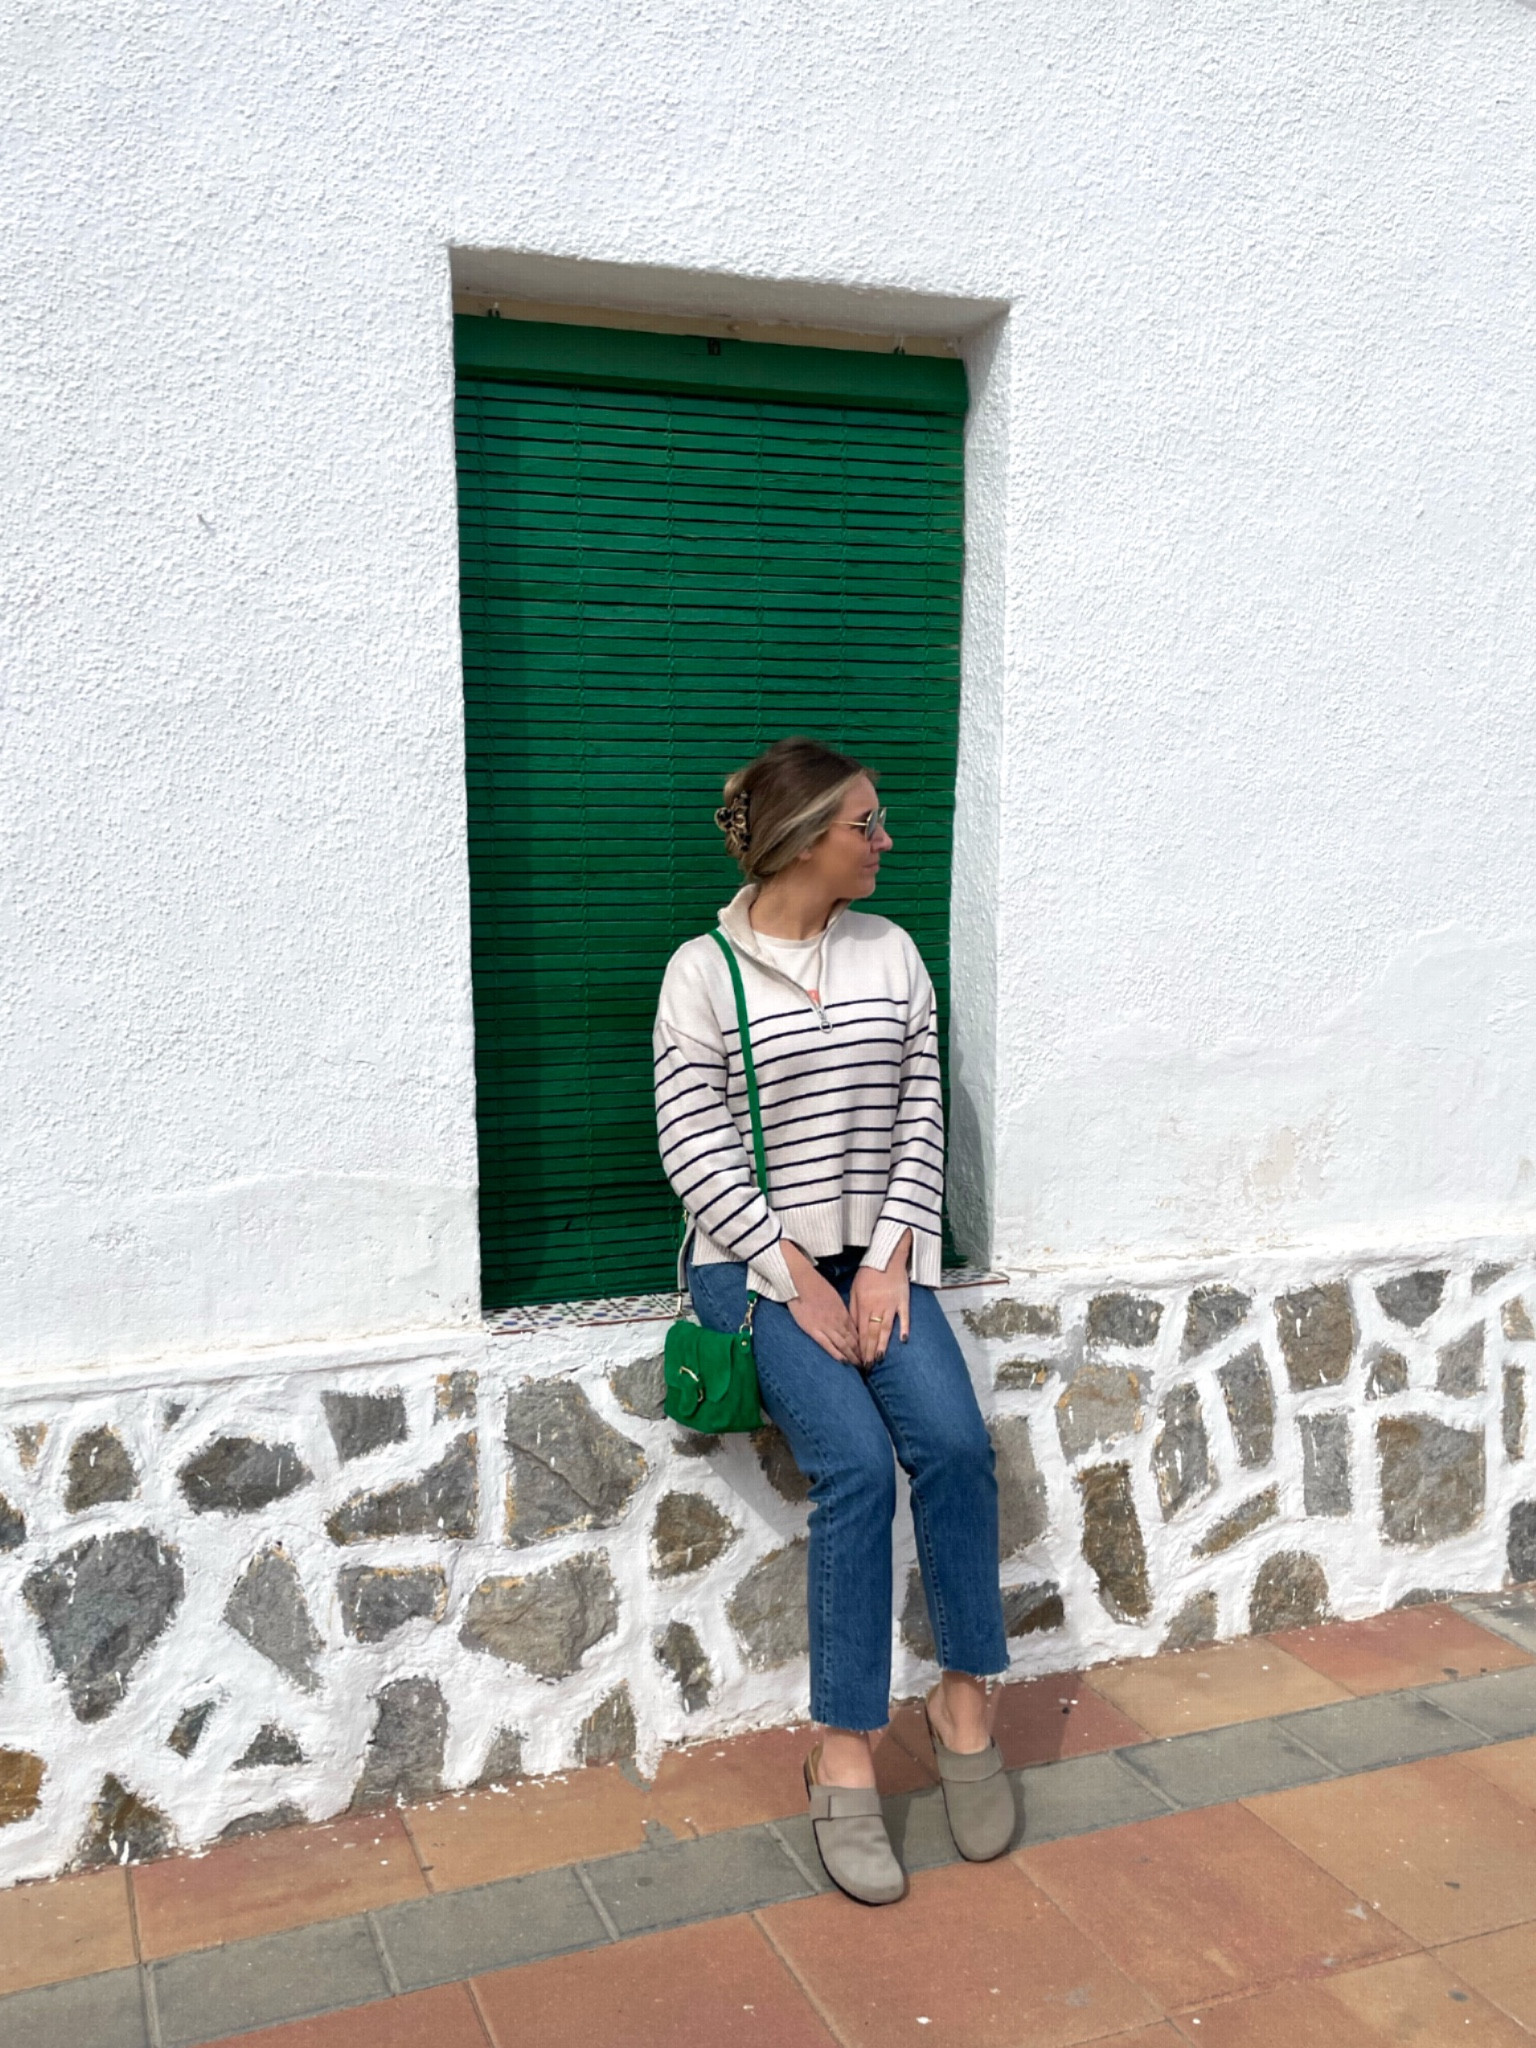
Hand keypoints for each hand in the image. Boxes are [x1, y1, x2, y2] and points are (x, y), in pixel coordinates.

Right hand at [783, 1241, 860, 1363]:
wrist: (801, 1281)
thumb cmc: (815, 1285)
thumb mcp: (833, 1296)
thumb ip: (840, 1310)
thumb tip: (844, 1318)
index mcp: (843, 1312)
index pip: (856, 1331)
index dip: (862, 1342)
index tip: (867, 1351)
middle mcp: (838, 1321)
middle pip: (852, 1340)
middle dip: (860, 1352)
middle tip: (867, 1364)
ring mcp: (826, 1326)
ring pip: (843, 1345)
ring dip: (852, 1356)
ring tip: (858, 1366)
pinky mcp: (814, 1330)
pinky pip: (828, 1345)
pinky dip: (837, 1354)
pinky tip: (844, 1362)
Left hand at [849, 1231, 911, 1365]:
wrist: (886, 1257)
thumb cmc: (868, 1275)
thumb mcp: (854, 1290)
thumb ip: (853, 1310)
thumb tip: (851, 1329)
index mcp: (863, 1305)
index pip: (860, 1331)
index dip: (859, 1347)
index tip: (857, 1360)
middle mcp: (877, 1307)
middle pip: (872, 1333)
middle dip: (869, 1351)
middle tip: (867, 1367)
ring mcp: (891, 1305)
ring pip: (886, 1328)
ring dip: (882, 1345)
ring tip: (880, 1359)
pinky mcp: (903, 1300)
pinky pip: (904, 1317)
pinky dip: (904, 1328)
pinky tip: (903, 1341)